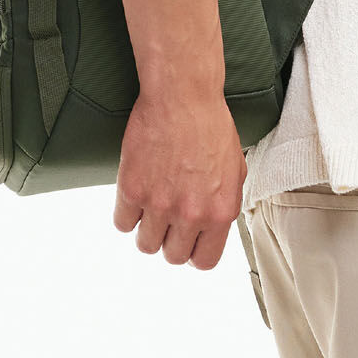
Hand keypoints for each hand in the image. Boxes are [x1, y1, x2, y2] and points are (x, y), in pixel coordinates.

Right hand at [113, 86, 247, 270]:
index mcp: (220, 212)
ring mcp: (159, 204)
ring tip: (151, 207)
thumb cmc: (211, 126)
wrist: (183, 96)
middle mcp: (190, 214)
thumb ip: (223, 204)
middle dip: (170, 241)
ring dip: (147, 229)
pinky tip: (136, 196)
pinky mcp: (132, 190)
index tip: (189, 243)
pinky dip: (127, 213)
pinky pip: (122, 223)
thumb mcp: (235, 169)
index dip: (195, 253)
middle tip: (168, 220)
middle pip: (173, 256)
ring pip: (145, 245)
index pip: (204, 262)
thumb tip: (214, 226)